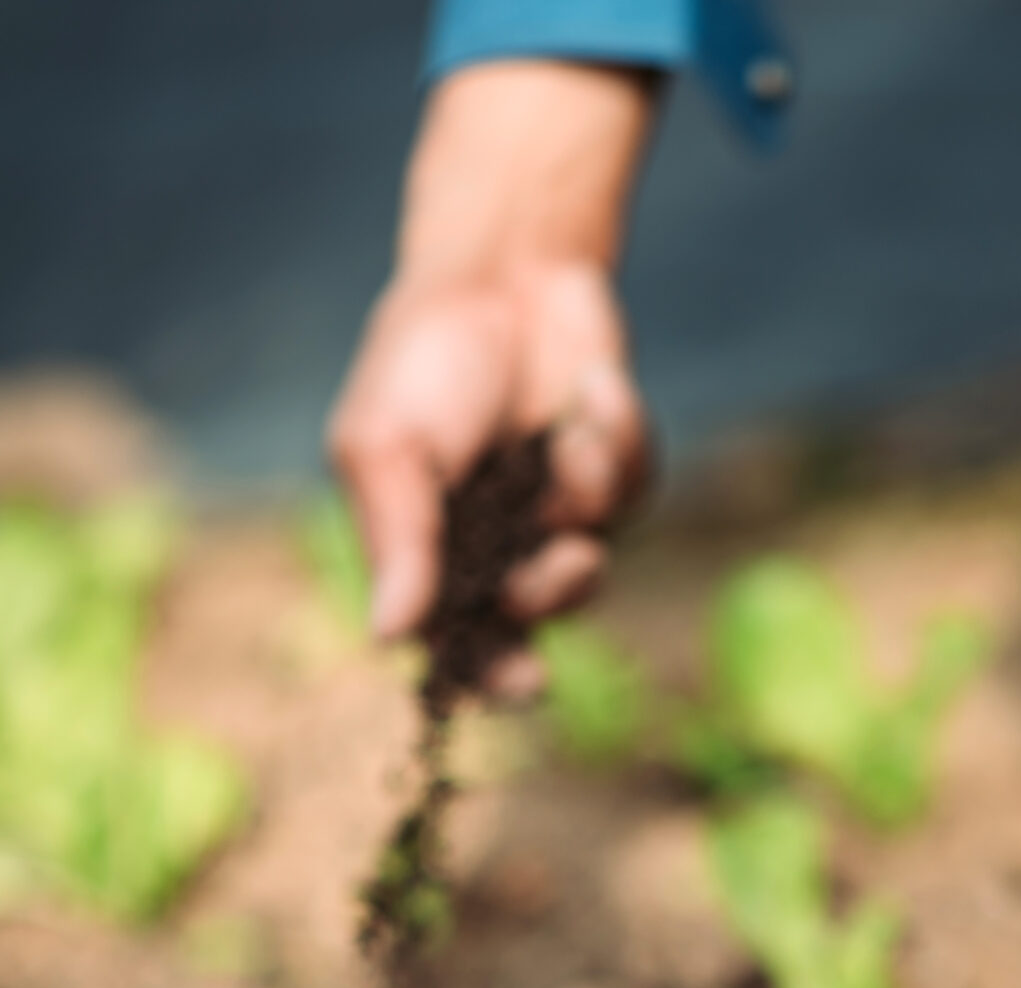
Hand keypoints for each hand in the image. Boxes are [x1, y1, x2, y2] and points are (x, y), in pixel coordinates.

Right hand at [326, 62, 656, 682]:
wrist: (500, 272)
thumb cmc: (421, 359)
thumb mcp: (386, 446)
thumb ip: (397, 541)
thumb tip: (386, 639)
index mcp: (429, 556)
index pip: (461, 644)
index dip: (495, 675)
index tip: (530, 682)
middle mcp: (496, 549)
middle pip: (538, 620)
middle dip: (559, 593)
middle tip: (571, 561)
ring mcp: (559, 516)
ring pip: (598, 556)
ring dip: (589, 493)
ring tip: (569, 438)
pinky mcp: (613, 475)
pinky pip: (635, 489)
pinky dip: (618, 437)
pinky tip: (595, 389)